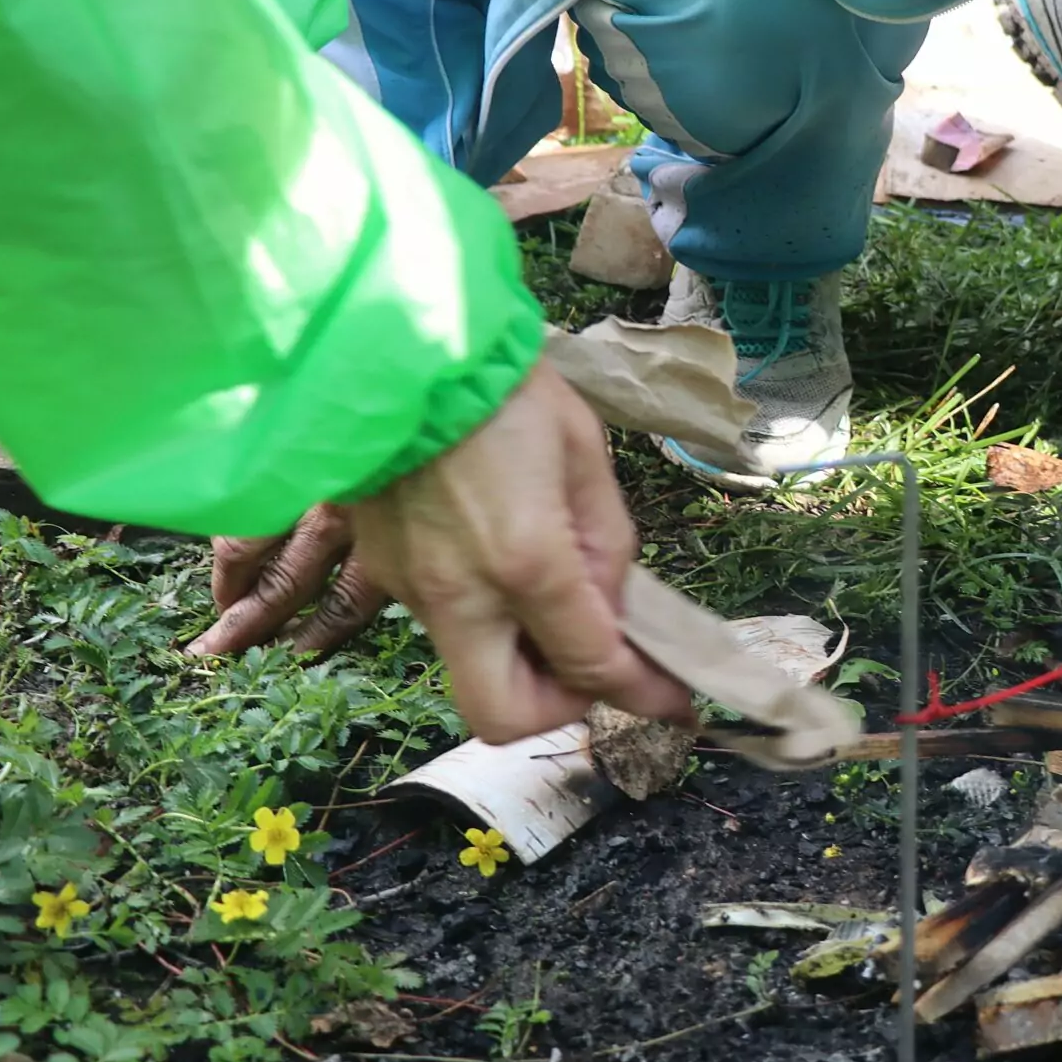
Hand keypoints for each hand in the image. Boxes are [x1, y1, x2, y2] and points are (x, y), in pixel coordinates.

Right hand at [194, 362, 689, 744]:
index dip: (643, 695)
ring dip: (521, 661)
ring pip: (470, 672)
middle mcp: (460, 594)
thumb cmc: (505, 389)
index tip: (676, 704)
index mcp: (526, 561)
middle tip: (590, 663)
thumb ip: (606, 545)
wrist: (399, 345)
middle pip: (504, 716)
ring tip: (553, 597)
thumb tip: (611, 607)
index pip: (591, 666)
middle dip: (558, 706)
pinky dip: (485, 619)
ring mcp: (411, 589)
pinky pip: (445, 624)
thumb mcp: (586, 455)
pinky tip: (503, 563)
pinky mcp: (384, 571)